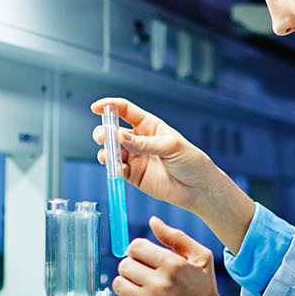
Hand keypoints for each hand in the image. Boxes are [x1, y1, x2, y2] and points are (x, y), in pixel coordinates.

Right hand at [90, 97, 222, 210]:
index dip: (109, 106)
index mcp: (149, 125)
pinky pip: (116, 170)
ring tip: (110, 156)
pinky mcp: (132, 175)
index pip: (124, 110)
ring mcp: (134, 157)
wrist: (198, 189)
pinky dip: (113, 169)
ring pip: (110, 150)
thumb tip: (122, 137)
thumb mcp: (171, 146)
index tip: (96, 108)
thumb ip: (145, 143)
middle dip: (104, 132)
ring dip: (106, 152)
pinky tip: (119, 170)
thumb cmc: (191, 161)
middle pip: (112, 131)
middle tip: (104, 138)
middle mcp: (138, 140)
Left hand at [112, 216, 252, 295]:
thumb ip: (177, 237)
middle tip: (144, 273)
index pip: (135, 247)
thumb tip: (153, 221)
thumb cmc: (205, 293)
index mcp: (173, 266)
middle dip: (132, 266)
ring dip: (128, 283)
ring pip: (119, 284)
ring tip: (142, 287)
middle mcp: (160, 285)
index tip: (145, 257)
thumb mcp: (202, 259)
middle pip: (124, 265)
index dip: (139, 250)